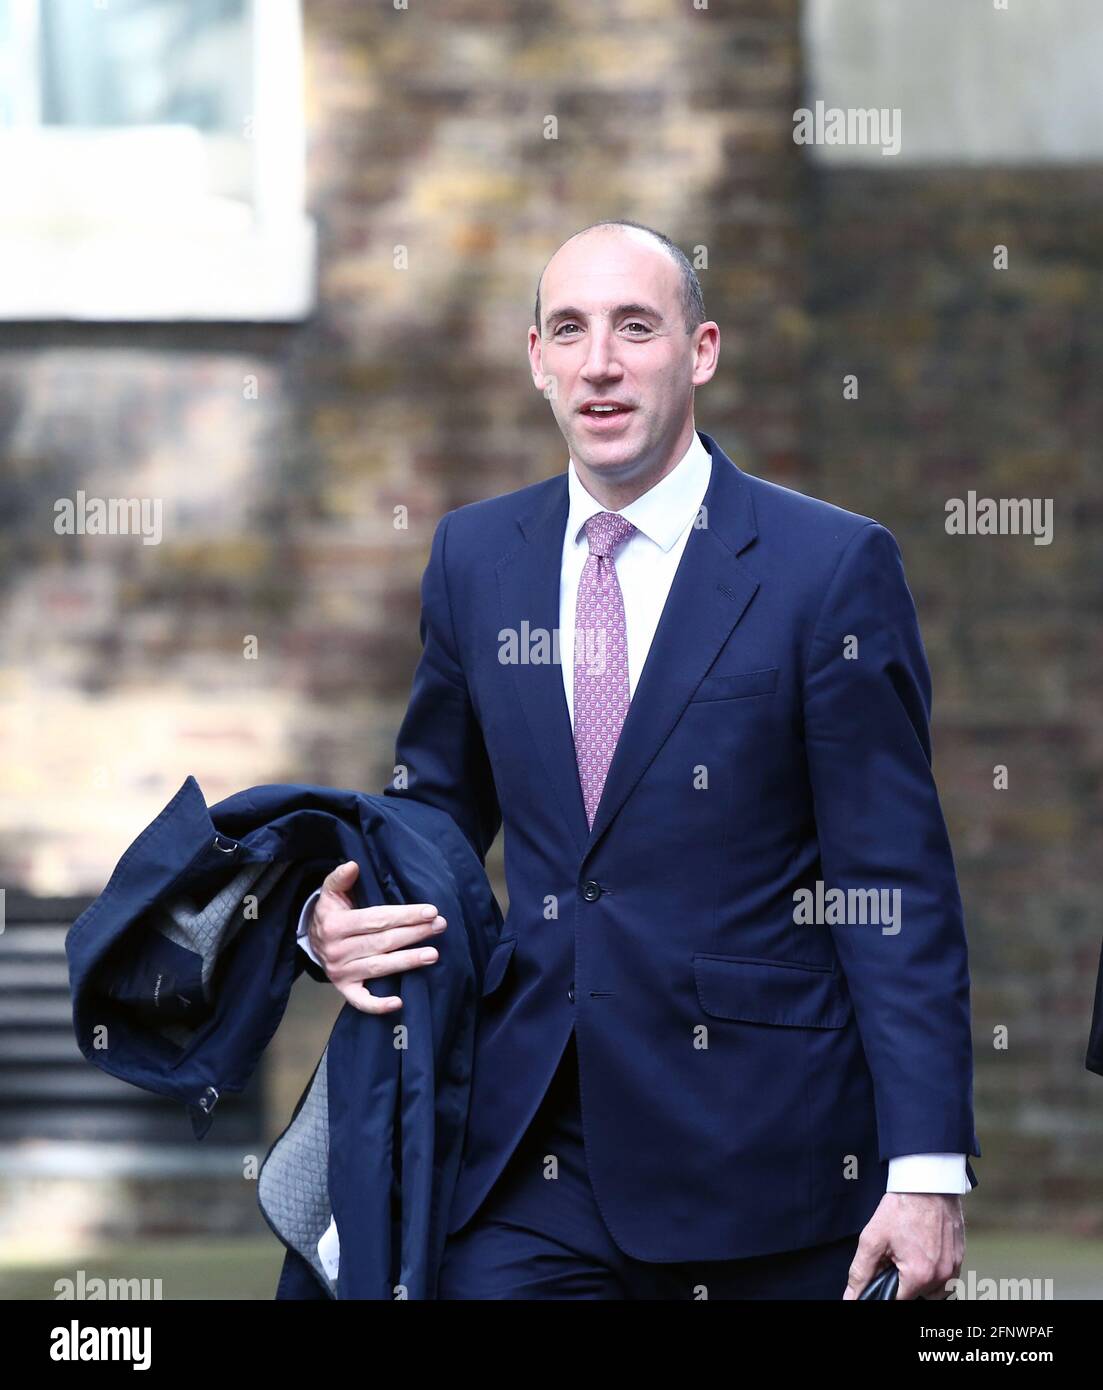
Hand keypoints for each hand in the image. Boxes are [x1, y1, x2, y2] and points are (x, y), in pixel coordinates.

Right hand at [308, 860, 446, 1013]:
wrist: (312, 940)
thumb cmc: (331, 913)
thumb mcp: (331, 892)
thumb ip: (340, 878)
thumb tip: (353, 865)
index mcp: (336, 925)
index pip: (377, 920)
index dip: (405, 916)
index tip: (431, 911)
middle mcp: (337, 950)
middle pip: (383, 942)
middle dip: (414, 934)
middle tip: (440, 927)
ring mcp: (340, 972)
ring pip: (379, 967)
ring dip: (407, 961)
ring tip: (432, 955)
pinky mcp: (344, 988)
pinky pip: (360, 1000)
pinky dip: (377, 1005)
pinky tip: (399, 1002)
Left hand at [843, 1192, 963, 1299]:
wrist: (927, 1182)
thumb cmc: (902, 1207)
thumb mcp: (873, 1238)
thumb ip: (860, 1272)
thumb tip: (852, 1296)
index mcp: (919, 1275)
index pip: (898, 1302)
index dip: (885, 1291)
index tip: (883, 1276)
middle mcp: (941, 1276)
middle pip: (918, 1298)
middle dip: (903, 1286)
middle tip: (894, 1263)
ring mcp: (953, 1268)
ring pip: (935, 1293)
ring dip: (921, 1284)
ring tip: (908, 1261)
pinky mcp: (960, 1258)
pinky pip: (948, 1280)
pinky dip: (935, 1275)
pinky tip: (923, 1258)